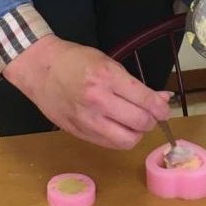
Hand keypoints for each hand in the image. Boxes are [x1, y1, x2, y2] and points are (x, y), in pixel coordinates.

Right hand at [2, 35, 170, 149]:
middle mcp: (98, 100)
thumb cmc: (75, 60)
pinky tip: (120, 127)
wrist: (41, 69)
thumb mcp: (108, 62)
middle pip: (140, 123)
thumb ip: (134, 84)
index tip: (164, 107)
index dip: (161, 107)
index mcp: (107, 77)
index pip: (145, 101)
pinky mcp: (79, 133)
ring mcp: (87, 120)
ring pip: (127, 140)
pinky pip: (110, 144)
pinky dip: (121, 138)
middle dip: (152, 120)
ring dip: (138, 133)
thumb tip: (161, 98)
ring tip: (135, 122)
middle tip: (151, 114)